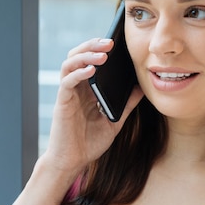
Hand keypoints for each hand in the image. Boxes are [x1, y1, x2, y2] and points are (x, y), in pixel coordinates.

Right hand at [41, 38, 143, 183]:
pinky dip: (78, 73)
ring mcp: (68, 94)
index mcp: (87, 89)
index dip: (100, 48)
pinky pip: (67, 82)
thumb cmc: (90, 143)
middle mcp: (76, 87)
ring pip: (70, 64)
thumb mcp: (115, 121)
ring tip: (103, 54)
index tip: (117, 42)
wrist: (73, 162)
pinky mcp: (62, 103)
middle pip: (78, 56)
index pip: (90, 60)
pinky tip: (92, 71)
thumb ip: (126, 104)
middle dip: (92, 45)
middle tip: (110, 42)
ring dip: (85, 55)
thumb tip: (141, 87)